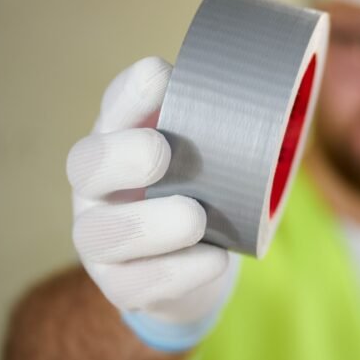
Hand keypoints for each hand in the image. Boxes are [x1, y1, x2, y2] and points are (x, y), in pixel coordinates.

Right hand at [66, 57, 238, 350]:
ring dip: (149, 223)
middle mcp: (98, 187)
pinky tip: (214, 259)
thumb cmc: (205, 190)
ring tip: (195, 218)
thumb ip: (228, 129)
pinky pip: (136, 284)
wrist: (194, 264)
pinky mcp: (120, 285)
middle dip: (121, 155)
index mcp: (121, 141)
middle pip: (86, 165)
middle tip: (161, 151)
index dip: (130, 93)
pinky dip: (178, 271)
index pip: (115, 108)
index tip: (159, 74)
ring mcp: (101, 239)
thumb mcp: (212, 155)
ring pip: (101, 232)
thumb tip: (273, 98)